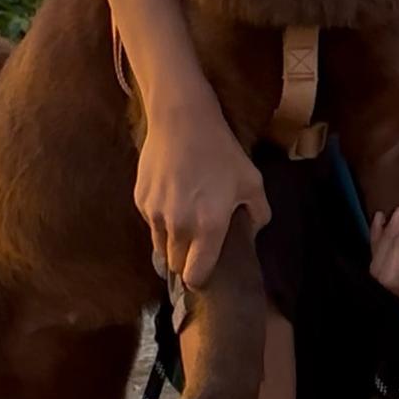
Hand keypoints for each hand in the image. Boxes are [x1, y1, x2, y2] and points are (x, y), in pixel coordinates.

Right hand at [135, 98, 270, 290]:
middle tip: (197, 242)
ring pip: (160, 245)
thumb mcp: (252, 180)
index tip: (204, 271)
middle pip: (175, 264)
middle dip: (186, 259)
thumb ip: (258, 214)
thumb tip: (252, 233)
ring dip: (172, 240)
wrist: (182, 119)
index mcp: (209, 226)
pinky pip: (150, 222)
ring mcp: (155, 213)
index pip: (196, 275)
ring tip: (185, 217)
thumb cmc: (221, 151)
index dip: (201, 278)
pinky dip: (160, 218)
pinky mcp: (140, 200)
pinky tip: (173, 195)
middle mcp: (179, 226)